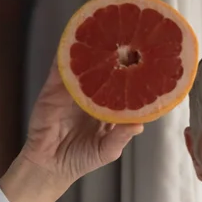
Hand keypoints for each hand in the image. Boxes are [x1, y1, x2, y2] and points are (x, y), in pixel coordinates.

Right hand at [0, 58, 142, 201]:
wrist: (51, 166)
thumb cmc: (82, 158)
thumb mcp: (108, 150)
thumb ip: (122, 136)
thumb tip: (140, 124)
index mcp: (109, 108)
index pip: (125, 88)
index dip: (136, 77)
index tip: (149, 65)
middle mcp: (93, 96)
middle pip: (107, 72)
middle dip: (118, 58)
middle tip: (132, 44)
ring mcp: (73, 91)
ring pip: (85, 66)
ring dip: (94, 52)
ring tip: (108, 36)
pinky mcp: (53, 91)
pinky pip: (60, 70)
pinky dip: (67, 57)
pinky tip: (76, 45)